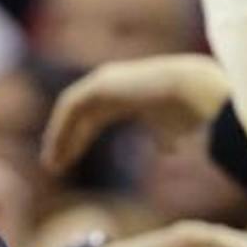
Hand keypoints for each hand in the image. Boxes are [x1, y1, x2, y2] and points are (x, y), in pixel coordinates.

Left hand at [41, 56, 231, 174]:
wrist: (195, 93)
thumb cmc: (192, 111)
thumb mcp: (175, 129)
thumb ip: (166, 137)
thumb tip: (169, 150)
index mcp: (129, 94)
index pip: (96, 117)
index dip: (80, 138)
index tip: (69, 159)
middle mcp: (114, 85)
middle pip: (81, 115)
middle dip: (66, 140)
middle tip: (54, 166)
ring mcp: (106, 81)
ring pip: (72, 111)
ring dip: (59, 137)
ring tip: (52, 164)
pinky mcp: (101, 84)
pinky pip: (72, 107)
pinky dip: (61, 128)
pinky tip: (57, 150)